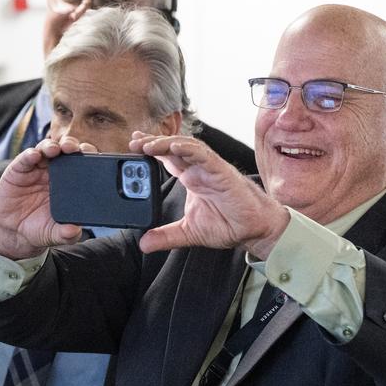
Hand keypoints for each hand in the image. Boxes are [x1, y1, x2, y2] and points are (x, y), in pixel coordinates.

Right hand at [0, 135, 97, 260]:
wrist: (13, 230)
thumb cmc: (38, 228)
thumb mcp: (53, 234)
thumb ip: (65, 234)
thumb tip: (75, 232)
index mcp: (69, 183)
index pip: (82, 163)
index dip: (88, 156)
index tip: (93, 155)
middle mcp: (55, 171)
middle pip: (66, 150)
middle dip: (72, 145)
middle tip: (74, 148)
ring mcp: (37, 168)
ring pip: (47, 149)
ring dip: (52, 146)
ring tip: (55, 149)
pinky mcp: (19, 169)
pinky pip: (25, 158)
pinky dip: (30, 154)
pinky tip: (34, 155)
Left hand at [130, 134, 290, 256]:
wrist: (253, 230)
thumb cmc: (228, 224)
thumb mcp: (188, 232)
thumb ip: (165, 236)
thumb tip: (143, 244)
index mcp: (191, 179)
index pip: (167, 158)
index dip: (150, 150)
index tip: (132, 145)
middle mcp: (199, 170)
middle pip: (173, 148)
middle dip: (153, 142)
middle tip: (134, 141)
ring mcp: (211, 169)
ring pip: (187, 147)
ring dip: (166, 143)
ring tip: (147, 145)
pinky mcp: (222, 172)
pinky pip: (205, 156)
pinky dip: (190, 150)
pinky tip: (175, 147)